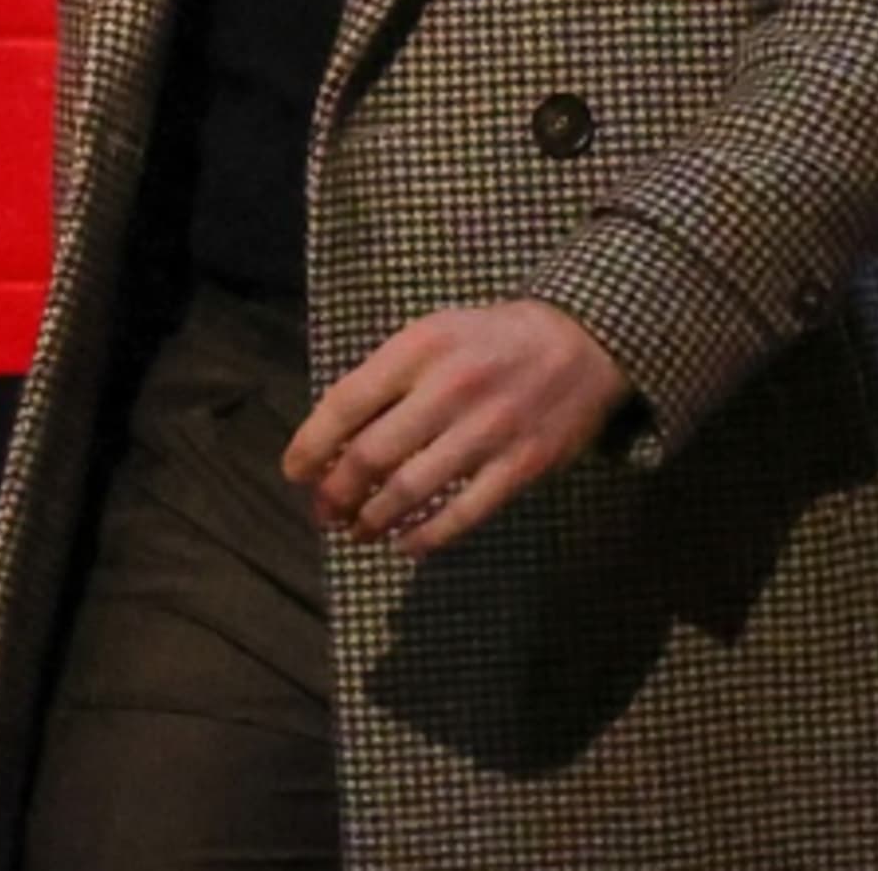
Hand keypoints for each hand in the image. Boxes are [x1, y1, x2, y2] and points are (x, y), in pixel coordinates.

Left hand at [279, 299, 634, 558]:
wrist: (583, 342)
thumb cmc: (492, 340)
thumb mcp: (435, 333)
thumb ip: (388, 377)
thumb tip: (334, 437)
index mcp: (421, 347)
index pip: (346, 402)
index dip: (311, 445)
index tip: (295, 472)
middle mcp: (450, 387)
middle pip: (371, 456)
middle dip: (336, 493)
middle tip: (325, 511)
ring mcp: (487, 430)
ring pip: (409, 491)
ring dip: (371, 520)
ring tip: (357, 530)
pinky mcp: (520, 466)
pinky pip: (461, 515)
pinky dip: (424, 537)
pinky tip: (405, 544)